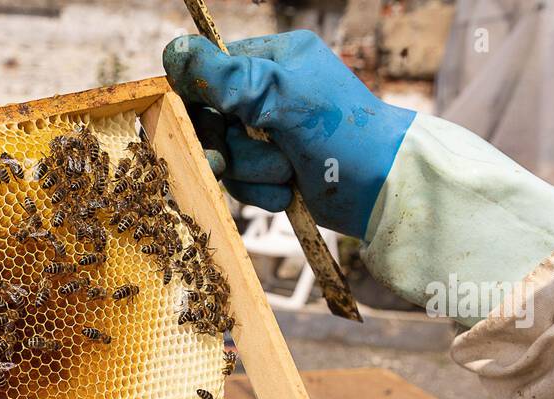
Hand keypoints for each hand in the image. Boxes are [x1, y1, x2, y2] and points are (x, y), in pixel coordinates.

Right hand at [163, 31, 414, 237]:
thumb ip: (222, 75)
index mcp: (275, 59)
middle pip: (213, 119)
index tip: (209, 118)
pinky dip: (262, 192)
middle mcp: (271, 93)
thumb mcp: (277, 95)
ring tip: (287, 173)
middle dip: (233, 145)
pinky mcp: (274, 170)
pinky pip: (242, 183)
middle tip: (241, 157)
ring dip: (252, 172)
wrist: (382, 190)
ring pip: (227, 155)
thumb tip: (171, 51)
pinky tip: (289, 192)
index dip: (202, 99)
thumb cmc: (340, 133)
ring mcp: (272, 134)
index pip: (212, 70)